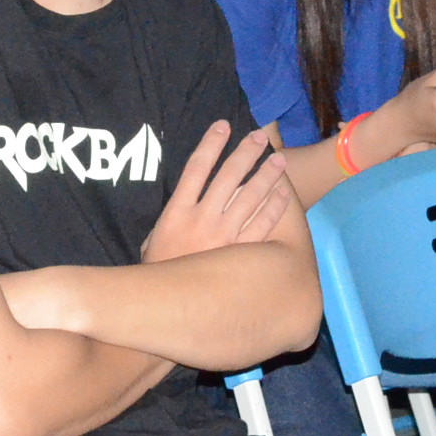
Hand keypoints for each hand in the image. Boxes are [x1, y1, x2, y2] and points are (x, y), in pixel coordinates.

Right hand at [139, 122, 295, 264]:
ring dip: (266, 176)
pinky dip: (273, 208)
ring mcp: (221, 238)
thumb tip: (182, 197)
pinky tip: (281, 195)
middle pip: (227, 177)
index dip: (210, 144)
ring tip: (277, 161)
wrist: (164, 309)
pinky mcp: (239, 256)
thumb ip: (168, 217)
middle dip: (244, 153)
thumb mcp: (153, 239)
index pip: (195, 168)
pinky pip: (261, 227)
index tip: (223, 125)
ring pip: (249, 198)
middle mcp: (200, 220)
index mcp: (176, 212)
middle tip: (258, 138)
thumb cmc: (158, 273)